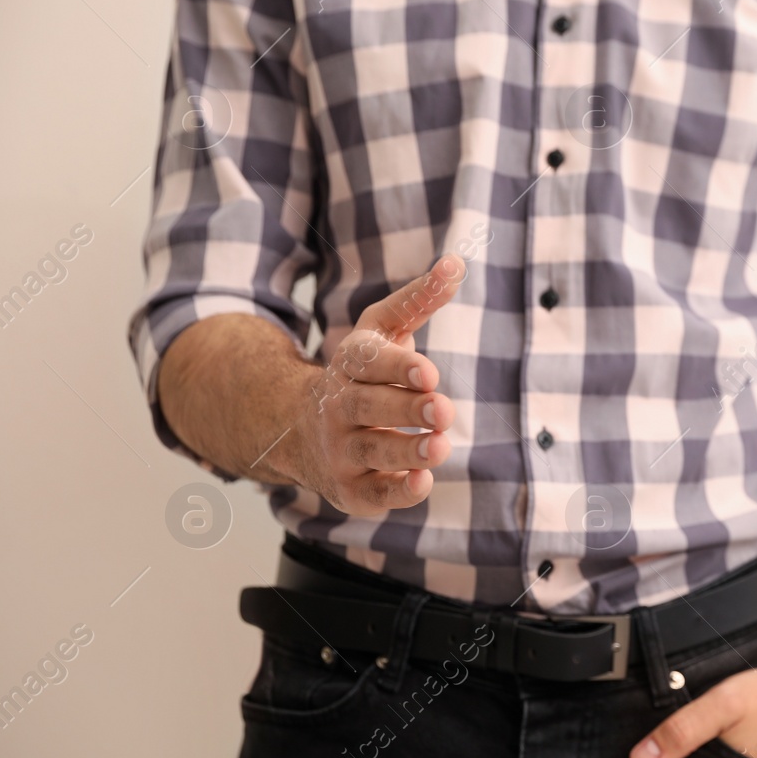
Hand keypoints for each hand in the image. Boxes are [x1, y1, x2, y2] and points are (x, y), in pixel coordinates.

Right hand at [270, 255, 463, 514]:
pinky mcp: (352, 489)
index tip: (429, 372)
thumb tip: (456, 263)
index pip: (368, 362)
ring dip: (406, 450)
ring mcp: (341, 449)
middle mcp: (339, 406)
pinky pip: (373, 493)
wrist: (300, 430)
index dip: (397, 366)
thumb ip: (418, 300)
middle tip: (442, 408)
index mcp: (350, 364)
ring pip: (372, 450)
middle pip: (368, 406)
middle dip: (405, 409)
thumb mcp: (381, 332)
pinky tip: (423, 482)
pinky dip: (396, 492)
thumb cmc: (363, 374)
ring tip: (440, 446)